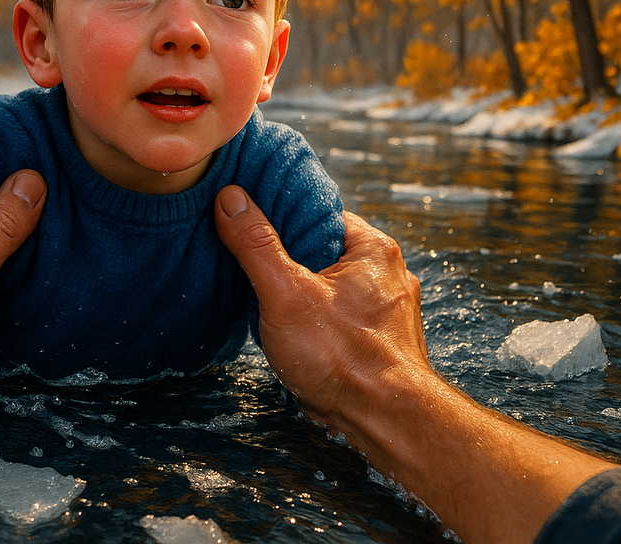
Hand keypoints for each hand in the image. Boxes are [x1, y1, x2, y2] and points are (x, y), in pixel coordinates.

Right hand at [216, 186, 614, 543]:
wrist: (385, 421)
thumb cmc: (342, 357)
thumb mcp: (285, 292)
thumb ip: (256, 244)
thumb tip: (231, 198)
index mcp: (373, 249)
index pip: (320, 214)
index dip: (282, 220)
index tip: (252, 227)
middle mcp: (389, 274)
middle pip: (324, 252)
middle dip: (290, 263)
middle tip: (257, 272)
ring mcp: (388, 311)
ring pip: (332, 288)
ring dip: (303, 296)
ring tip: (273, 308)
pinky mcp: (382, 341)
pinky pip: (341, 317)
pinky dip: (318, 322)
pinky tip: (297, 337)